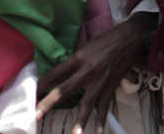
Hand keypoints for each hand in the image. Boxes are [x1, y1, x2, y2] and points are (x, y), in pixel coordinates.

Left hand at [36, 11, 154, 133]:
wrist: (130, 38)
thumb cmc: (106, 40)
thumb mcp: (86, 46)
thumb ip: (75, 61)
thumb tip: (61, 75)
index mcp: (78, 57)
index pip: (56, 73)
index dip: (43, 84)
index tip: (33, 93)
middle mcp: (87, 70)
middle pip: (64, 90)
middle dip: (49, 103)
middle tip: (37, 115)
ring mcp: (100, 81)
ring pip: (86, 104)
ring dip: (79, 121)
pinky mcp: (111, 87)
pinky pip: (104, 107)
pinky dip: (101, 120)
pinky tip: (97, 132)